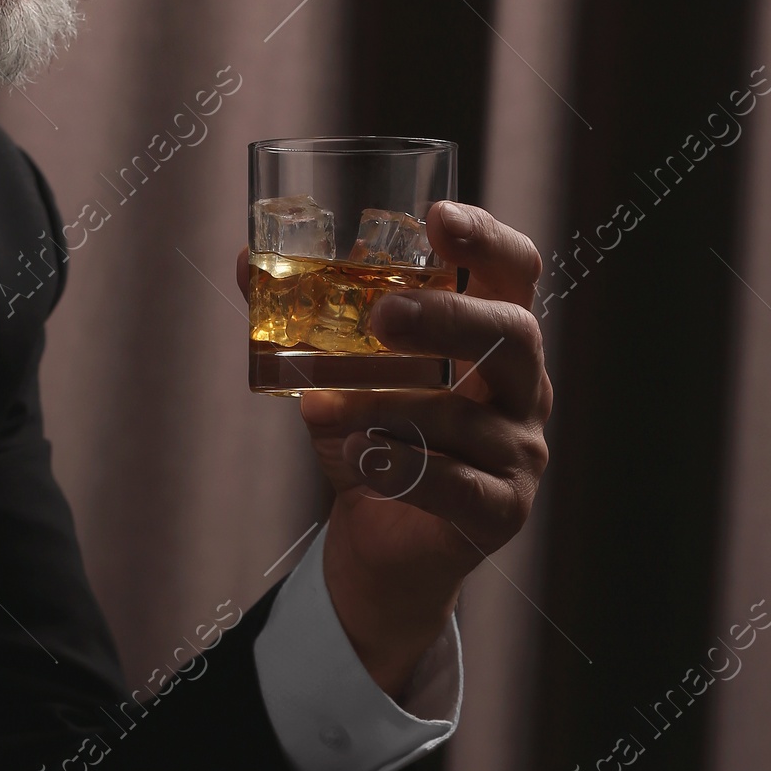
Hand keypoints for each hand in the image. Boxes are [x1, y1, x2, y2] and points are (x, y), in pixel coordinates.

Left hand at [236, 199, 550, 696]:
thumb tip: (246, 261)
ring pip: (461, 415)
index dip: (486, 239)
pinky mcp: (500, 511)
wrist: (381, 551)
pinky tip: (360, 458)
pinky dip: (399, 466)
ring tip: (325, 406)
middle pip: (513, 334)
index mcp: (495, 340)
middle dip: (446, 317)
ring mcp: (520, 453)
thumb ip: (305, 321)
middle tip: (381, 315)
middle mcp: (524, 390)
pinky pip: (455, 483)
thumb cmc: (374, 446)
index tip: (437, 218)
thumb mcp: (339, 376)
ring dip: (382, 406)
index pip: (515, 272)